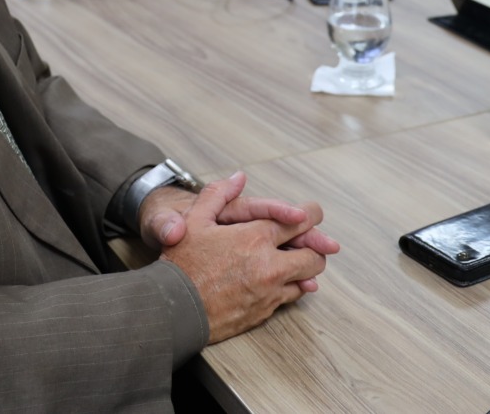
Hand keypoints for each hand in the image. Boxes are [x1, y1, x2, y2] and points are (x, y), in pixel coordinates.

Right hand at [160, 174, 331, 342]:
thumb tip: (238, 177)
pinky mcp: (265, 312)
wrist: (174, 310)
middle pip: (313, 255)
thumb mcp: (194, 220)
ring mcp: (269, 292)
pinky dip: (291, 287)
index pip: (301, 222)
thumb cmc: (182, 265)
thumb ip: (218, 194)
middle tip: (310, 240)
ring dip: (306, 269)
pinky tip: (282, 281)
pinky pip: (290, 297)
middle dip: (315, 245)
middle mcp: (269, 266)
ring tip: (297, 260)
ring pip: (307, 280)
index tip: (312, 213)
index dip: (311, 215)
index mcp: (255, 238)